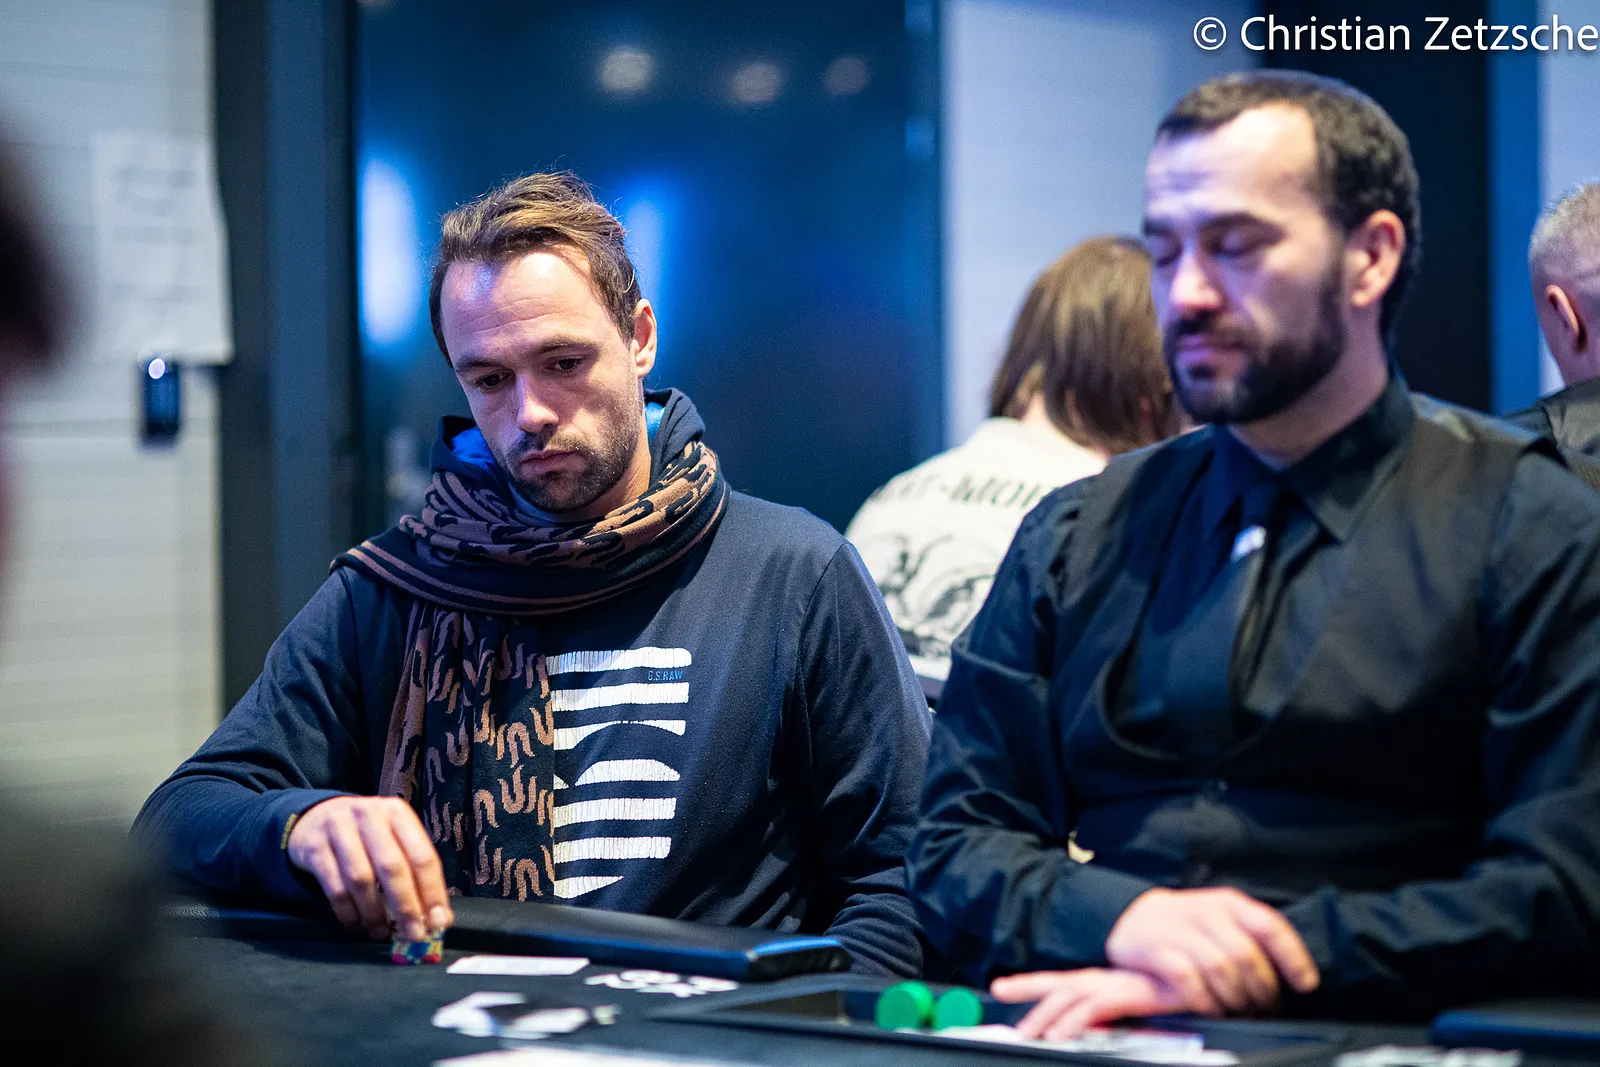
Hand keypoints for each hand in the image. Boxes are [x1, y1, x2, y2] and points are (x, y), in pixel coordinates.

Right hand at [286, 796, 452, 941]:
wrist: (315, 817)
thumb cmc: (366, 835)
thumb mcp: (393, 839)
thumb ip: (415, 873)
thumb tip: (438, 918)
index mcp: (398, 813)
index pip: (422, 856)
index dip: (432, 892)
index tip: (439, 922)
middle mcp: (369, 816)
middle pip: (392, 867)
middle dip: (405, 907)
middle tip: (413, 934)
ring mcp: (338, 829)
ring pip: (361, 880)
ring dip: (374, 914)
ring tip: (382, 932)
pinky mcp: (314, 848)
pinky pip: (335, 888)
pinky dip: (349, 912)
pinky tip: (357, 923)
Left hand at [992, 968, 1189, 1039]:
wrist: (1197, 971)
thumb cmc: (1167, 982)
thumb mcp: (1131, 996)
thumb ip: (1106, 1006)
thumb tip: (1087, 1022)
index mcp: (1096, 980)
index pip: (1054, 981)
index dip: (1026, 983)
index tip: (999, 987)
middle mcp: (1099, 979)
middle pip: (1054, 986)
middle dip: (1026, 992)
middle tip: (1005, 1004)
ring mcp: (1111, 984)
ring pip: (1068, 996)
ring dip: (1046, 1014)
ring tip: (1029, 1032)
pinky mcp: (1127, 994)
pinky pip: (1094, 1009)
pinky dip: (1075, 1020)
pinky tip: (1061, 1032)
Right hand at [1105, 887, 1318, 1014]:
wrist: (1131, 917)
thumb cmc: (1189, 925)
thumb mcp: (1222, 919)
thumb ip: (1253, 938)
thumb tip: (1292, 976)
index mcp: (1230, 904)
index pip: (1270, 926)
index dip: (1293, 958)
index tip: (1305, 985)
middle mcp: (1207, 913)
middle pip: (1247, 955)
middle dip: (1262, 989)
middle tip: (1266, 1008)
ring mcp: (1180, 930)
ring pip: (1220, 968)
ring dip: (1235, 997)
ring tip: (1240, 1011)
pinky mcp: (1155, 949)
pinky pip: (1188, 979)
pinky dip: (1205, 1000)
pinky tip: (1212, 1009)